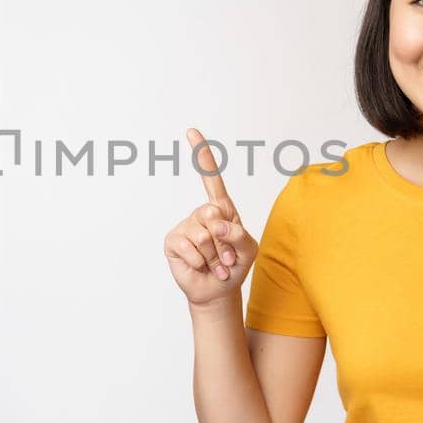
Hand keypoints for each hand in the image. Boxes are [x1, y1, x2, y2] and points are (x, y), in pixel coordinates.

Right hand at [163, 128, 260, 306]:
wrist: (218, 290)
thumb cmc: (234, 266)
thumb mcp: (249, 250)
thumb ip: (240, 234)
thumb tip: (217, 225)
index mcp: (222, 209)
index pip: (211, 179)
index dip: (202, 155)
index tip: (191, 132)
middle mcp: (202, 213)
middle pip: (212, 214)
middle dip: (226, 243)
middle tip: (227, 258)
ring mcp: (186, 226)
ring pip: (203, 236)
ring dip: (215, 257)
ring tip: (216, 265)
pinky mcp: (173, 241)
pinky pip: (189, 248)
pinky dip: (201, 263)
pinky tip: (202, 267)